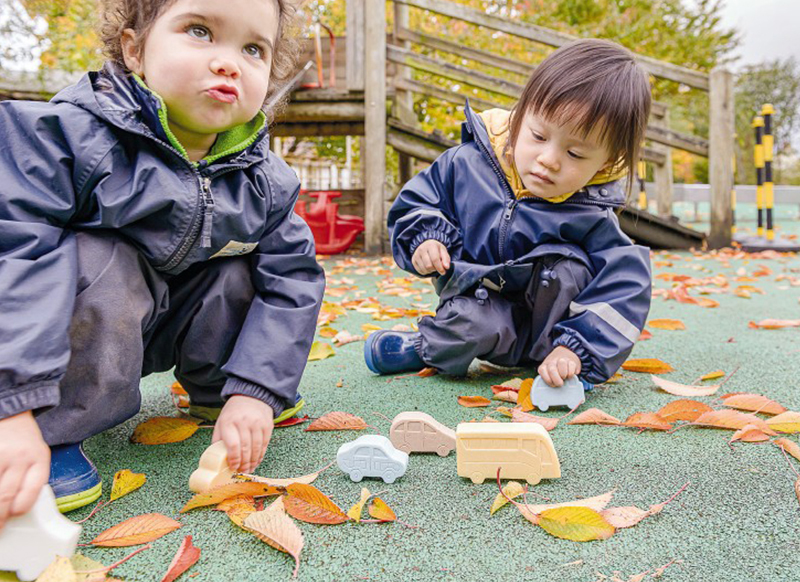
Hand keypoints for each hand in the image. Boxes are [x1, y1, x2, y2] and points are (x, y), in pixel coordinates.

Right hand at [0, 411, 50, 532]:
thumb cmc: (23, 440)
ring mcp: (0, 454)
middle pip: (5, 496)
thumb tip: (16, 510)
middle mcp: (19, 456)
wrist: (9, 411)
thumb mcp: (36, 455)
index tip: (12, 518)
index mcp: (39, 459)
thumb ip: (30, 479)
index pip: (32, 491)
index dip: (19, 509)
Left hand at [211, 395, 273, 472]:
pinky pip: (264, 444)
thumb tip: (217, 458)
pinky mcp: (267, 425)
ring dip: (253, 462)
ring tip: (249, 469)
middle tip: (241, 471)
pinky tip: (256, 461)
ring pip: (256, 448)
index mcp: (229, 422)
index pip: (232, 445)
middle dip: (244, 463)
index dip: (233, 459)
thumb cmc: (233, 413)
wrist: (251, 396)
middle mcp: (244, 422)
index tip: (233, 467)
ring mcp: (257, 423)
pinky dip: (261, 455)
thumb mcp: (221, 422)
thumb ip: (218, 439)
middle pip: (245, 448)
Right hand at [411, 239, 450, 275]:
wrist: (425, 245)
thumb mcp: (443, 251)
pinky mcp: (413, 260)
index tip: (443, 272)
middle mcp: (422, 249)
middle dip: (435, 269)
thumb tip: (446, 267)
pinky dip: (425, 272)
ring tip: (433, 267)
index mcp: (431, 245)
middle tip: (437, 267)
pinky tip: (428, 268)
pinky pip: (419, 271)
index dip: (439, 268)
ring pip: (424, 269)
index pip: (435, 259)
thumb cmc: (436, 249)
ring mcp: (416, 255)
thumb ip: (446, 259)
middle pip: (428, 265)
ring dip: (430, 271)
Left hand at [538, 346, 581, 386]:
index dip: (548, 380)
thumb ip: (549, 379)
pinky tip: (570, 374)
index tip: (553, 384)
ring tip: (565, 377)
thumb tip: (552, 390)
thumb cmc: (557, 369)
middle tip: (560, 384)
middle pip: (552, 369)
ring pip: (562, 364)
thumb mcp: (549, 373)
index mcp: (544, 365)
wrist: (565, 353)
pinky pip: (571, 365)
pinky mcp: (571, 360)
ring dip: (564, 374)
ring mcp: (561, 359)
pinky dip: (571, 373)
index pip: (542, 371)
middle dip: (557, 380)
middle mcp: (552, 361)